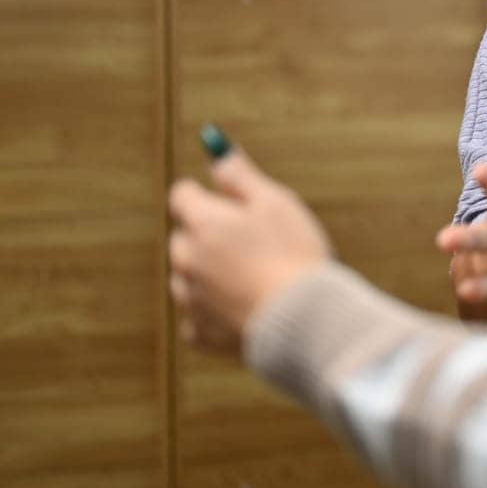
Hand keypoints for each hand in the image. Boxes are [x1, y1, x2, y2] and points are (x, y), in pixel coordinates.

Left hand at [168, 141, 333, 355]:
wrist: (304, 319)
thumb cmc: (294, 254)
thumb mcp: (276, 203)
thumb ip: (242, 177)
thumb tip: (218, 154)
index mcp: (202, 224)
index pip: (182, 195)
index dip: (206, 194)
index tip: (231, 202)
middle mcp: (186, 261)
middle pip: (185, 236)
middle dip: (209, 235)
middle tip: (254, 242)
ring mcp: (190, 300)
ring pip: (189, 276)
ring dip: (209, 272)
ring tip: (253, 277)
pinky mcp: (201, 333)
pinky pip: (198, 317)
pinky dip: (215, 310)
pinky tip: (245, 306)